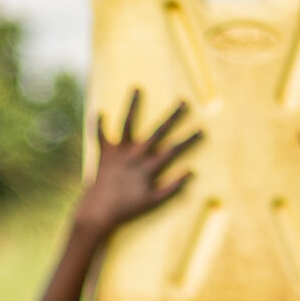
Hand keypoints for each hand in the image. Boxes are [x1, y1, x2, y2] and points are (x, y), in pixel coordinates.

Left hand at [73, 91, 200, 234]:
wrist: (99, 212)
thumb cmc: (128, 209)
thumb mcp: (153, 201)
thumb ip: (172, 187)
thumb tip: (190, 172)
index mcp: (149, 166)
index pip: (174, 149)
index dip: (189, 139)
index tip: (201, 128)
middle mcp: (136, 155)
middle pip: (157, 131)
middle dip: (172, 116)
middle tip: (183, 101)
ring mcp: (119, 153)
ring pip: (127, 123)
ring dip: (132, 105)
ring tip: (136, 88)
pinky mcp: (104, 154)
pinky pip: (99, 136)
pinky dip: (97, 124)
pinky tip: (98, 111)